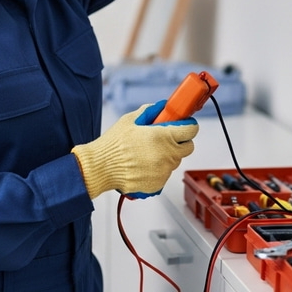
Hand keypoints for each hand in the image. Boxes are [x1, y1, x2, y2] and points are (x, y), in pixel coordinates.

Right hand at [71, 101, 196, 198]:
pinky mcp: (158, 184)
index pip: (191, 130)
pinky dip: (158, 170)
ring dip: (167, 156)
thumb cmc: (114, 144)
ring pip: (175, 162)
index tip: (185, 126)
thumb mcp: (130, 119)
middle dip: (181, 142)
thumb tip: (162, 108)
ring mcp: (163, 171)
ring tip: (147, 153)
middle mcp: (167, 154)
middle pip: (188, 148)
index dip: (189, 127)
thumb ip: (150, 112)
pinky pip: (164, 174)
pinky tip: (143, 165)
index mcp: (163, 136)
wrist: (100, 167)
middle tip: (167, 139)